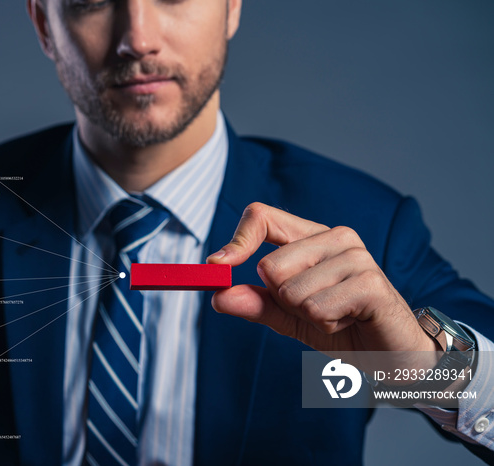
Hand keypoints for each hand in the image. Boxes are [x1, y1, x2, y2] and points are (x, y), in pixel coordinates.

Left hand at [207, 203, 437, 373]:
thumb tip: (217, 295)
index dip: (236, 241)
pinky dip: (326, 326)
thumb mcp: (289, 316)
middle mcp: (335, 237)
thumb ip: (255, 303)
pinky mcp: (370, 282)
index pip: (262, 216)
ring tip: (337, 316)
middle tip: (314, 309)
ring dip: (308, 317)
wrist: (391, 355)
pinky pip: (316, 309)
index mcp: (311, 236)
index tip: (216, 267)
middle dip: (283, 300)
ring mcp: (356, 256)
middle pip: (270, 264)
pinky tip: (350, 321)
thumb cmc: (341, 327)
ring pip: (291, 291)